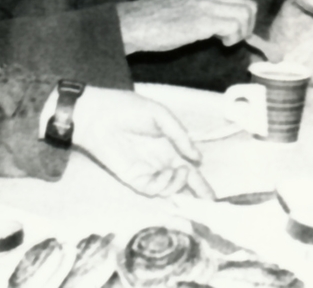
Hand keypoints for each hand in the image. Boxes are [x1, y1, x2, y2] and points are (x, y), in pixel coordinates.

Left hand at [72, 87, 212, 198]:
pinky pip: (152, 189)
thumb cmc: (128, 109)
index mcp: (169, 146)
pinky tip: (166, 174)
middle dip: (196, 195)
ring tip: (180, 170)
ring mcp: (147, 171)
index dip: (201, 183)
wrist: (99, 115)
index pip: (189, 168)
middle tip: (207, 202)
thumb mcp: (161, 116)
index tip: (214, 198)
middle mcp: (160, 162)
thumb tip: (198, 158)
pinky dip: (163, 186)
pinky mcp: (133, 178)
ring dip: (179, 184)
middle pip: (182, 183)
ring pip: (169, 189)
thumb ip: (180, 136)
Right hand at [118, 0, 256, 54]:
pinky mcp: (204, 18)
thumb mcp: (189, 0)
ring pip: (245, 14)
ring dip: (242, 32)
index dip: (243, 15)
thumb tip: (234, 19)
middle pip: (248, 4)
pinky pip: (235, 26)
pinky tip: (221, 43)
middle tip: (233, 38)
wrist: (135, 24)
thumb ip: (211, 3)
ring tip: (226, 40)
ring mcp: (207, 1)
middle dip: (247, 25)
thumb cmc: (159, 18)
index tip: (235, 30)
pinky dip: (233, 38)